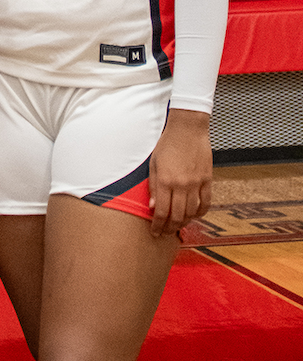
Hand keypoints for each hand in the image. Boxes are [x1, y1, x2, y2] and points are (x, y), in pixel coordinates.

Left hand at [148, 109, 212, 237]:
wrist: (188, 129)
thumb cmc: (168, 143)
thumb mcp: (154, 163)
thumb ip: (153, 186)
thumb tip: (153, 206)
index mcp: (165, 181)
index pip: (161, 211)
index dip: (158, 225)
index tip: (155, 231)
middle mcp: (181, 185)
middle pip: (177, 216)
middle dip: (170, 228)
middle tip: (166, 232)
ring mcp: (196, 183)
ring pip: (192, 212)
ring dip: (184, 222)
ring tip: (178, 225)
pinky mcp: (207, 180)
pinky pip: (206, 203)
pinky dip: (200, 213)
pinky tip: (194, 215)